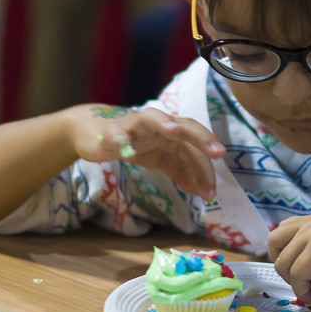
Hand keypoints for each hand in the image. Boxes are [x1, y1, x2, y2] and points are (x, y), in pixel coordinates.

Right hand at [70, 105, 224, 199]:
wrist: (91, 130)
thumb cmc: (132, 141)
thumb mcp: (158, 158)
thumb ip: (179, 170)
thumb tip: (200, 189)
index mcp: (171, 135)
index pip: (194, 150)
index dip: (205, 170)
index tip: (211, 194)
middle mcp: (157, 126)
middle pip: (183, 126)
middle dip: (201, 137)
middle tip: (218, 152)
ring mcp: (133, 126)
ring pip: (150, 117)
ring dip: (162, 122)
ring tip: (173, 131)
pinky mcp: (108, 131)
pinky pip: (114, 133)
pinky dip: (118, 137)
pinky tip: (122, 145)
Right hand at [268, 194, 310, 306]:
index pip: (297, 274)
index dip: (302, 292)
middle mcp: (305, 232)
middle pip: (282, 263)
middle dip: (294, 281)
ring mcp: (302, 223)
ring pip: (274, 243)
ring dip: (282, 261)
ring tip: (300, 269)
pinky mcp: (303, 218)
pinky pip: (280, 230)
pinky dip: (282, 243)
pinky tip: (297, 252)